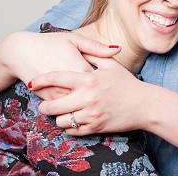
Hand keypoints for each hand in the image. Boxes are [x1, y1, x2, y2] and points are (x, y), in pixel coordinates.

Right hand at [0, 31, 120, 97]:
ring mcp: (58, 93)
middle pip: (91, 97)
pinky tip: (76, 99)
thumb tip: (118, 48)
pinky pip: (63, 107)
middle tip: (104, 95)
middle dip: (99, 97)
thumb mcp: (75, 40)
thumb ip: (97, 48)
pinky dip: (70, 105)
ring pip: (77, 105)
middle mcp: (70, 84)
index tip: (111, 83)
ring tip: (92, 98)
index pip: (101, 83)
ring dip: (85, 103)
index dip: (108, 84)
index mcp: (81, 68)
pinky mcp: (48, 98)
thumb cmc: (50, 43)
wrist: (21, 52)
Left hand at [30, 56, 147, 135]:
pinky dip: (69, 127)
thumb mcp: (111, 65)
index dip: (41, 80)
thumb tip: (80, 47)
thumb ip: (93, 55)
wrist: (145, 105)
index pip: (56, 78)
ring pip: (61, 121)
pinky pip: (72, 131)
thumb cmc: (127, 83)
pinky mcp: (95, 127)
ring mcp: (90, 114)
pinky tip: (72, 121)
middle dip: (44, 106)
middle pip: (52, 105)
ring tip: (59, 113)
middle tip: (44, 104)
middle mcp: (87, 97)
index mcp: (88, 79)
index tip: (32, 82)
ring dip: (58, 118)